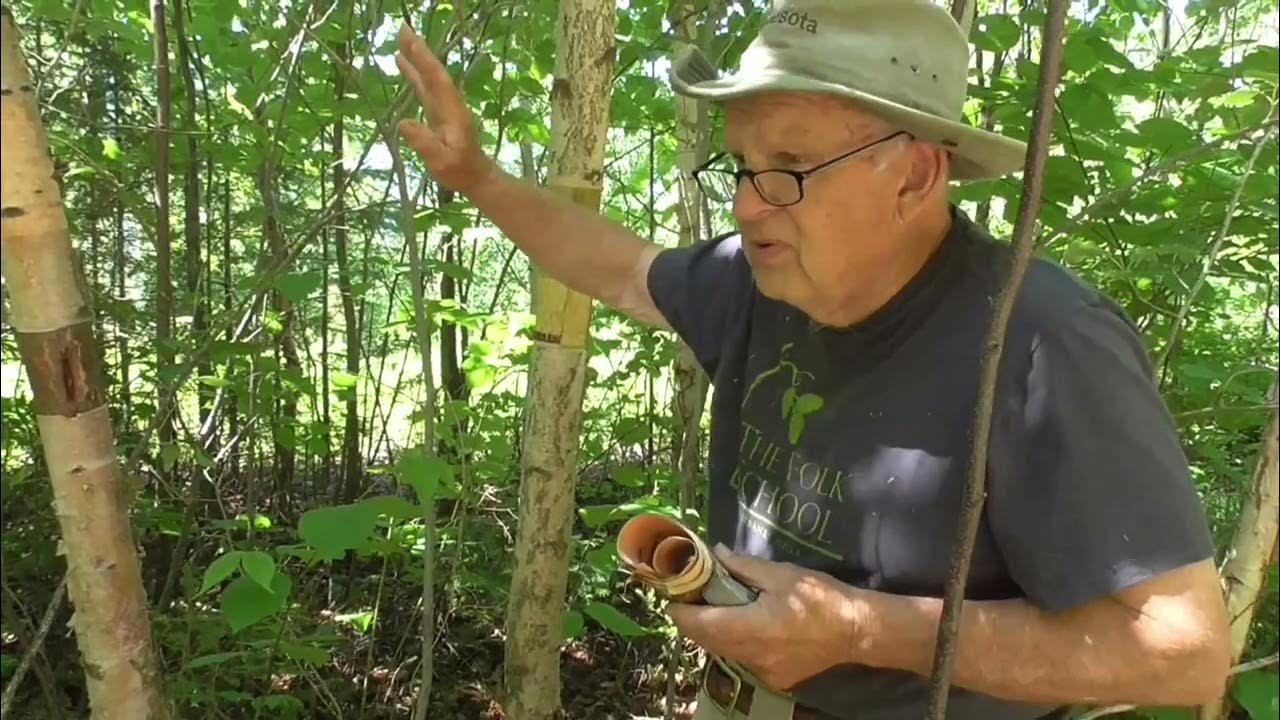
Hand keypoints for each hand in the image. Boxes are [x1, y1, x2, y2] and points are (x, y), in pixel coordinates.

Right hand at [394, 24, 495, 193]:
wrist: (475, 175)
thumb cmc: (460, 170)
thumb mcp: (441, 161)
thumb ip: (424, 143)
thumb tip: (403, 123)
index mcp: (452, 112)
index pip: (437, 82)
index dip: (425, 63)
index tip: (413, 43)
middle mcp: (449, 103)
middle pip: (433, 72)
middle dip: (419, 51)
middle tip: (403, 29)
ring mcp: (443, 105)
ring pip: (428, 76)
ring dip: (416, 57)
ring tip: (400, 38)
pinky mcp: (438, 110)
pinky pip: (424, 85)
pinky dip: (414, 72)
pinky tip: (402, 62)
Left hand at [666, 544, 864, 690]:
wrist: (856, 631)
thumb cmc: (821, 597)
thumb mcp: (782, 574)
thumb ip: (744, 566)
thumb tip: (715, 553)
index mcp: (750, 627)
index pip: (699, 625)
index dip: (680, 612)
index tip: (672, 596)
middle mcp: (751, 654)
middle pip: (706, 642)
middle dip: (693, 622)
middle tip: (690, 598)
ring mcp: (762, 670)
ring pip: (724, 652)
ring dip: (714, 633)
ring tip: (715, 608)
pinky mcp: (775, 678)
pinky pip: (744, 660)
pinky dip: (736, 643)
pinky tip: (745, 626)